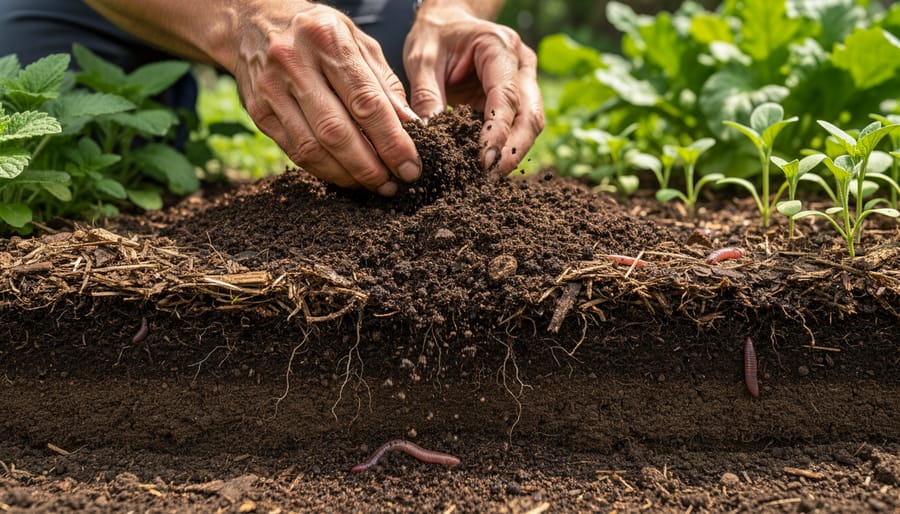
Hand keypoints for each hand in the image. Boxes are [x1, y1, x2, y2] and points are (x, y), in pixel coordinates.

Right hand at [229, 2, 421, 194]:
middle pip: (337, 132)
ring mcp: (271, 89)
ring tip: (372, 184)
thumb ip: (385, 83)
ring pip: (313, 149)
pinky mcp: (258, 112)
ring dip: (346, 175)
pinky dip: (323, 169)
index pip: (366, 102)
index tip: (410, 166)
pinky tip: (344, 174)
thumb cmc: (318, 33)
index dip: (392, 141)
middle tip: (392, 184)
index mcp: (327, 40)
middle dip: (370, 167)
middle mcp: (294, 63)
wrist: (254, 22)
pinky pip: (295, 152)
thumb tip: (410, 126)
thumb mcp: (358, 41)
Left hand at [403, 4, 543, 173]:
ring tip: (488, 176)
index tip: (484, 159)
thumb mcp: (422, 59)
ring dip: (513, 152)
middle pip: (531, 114)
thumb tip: (429, 136)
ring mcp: (524, 80)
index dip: (499, 131)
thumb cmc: (435, 36)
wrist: (447, 23)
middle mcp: (521, 63)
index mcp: (499, 47)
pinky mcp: (518, 97)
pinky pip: (518, 126)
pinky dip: (506, 147)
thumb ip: (426, 95)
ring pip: (531, 124)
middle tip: (490, 176)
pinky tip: (488, 165)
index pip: (507, 95)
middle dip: (514, 149)